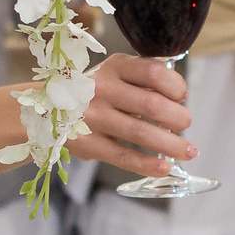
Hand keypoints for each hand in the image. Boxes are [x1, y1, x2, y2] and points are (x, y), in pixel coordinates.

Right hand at [69, 54, 195, 179]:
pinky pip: (123, 156)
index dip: (175, 85)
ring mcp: (92, 117)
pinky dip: (147, 165)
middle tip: (185, 125)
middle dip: (178, 118)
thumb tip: (180, 97)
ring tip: (188, 151)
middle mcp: (102, 89)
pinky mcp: (87, 143)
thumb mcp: (115, 74)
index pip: (153, 72)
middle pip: (152, 104)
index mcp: (114, 67)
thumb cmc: (94, 92)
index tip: (181, 96)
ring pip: (141, 133)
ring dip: (172, 145)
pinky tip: (164, 167)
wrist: (46, 109)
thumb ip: (144, 80)